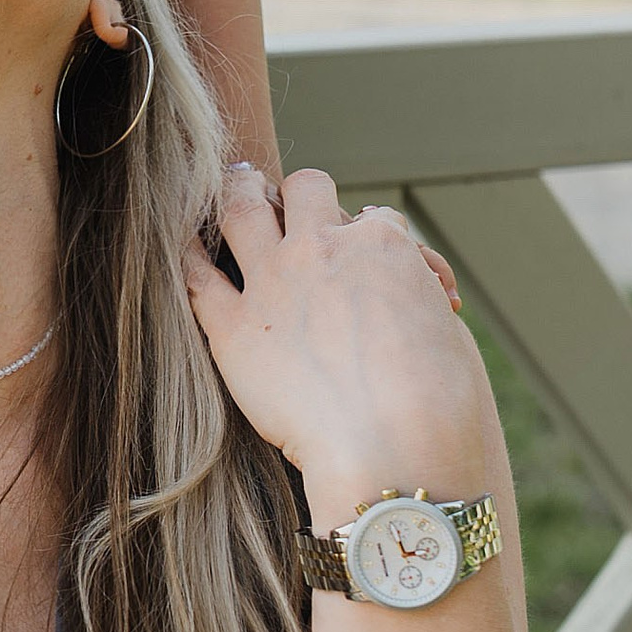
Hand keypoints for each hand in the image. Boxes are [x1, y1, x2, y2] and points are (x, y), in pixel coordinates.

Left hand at [183, 166, 489, 520]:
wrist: (396, 445)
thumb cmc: (439, 402)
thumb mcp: (448, 329)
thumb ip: (419, 298)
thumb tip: (419, 293)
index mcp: (382, 246)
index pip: (374, 220)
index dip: (372, 236)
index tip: (367, 254)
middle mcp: (323, 249)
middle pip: (307, 190)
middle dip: (302, 192)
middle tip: (287, 196)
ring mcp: (273, 283)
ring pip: (243, 208)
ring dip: (238, 191)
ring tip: (235, 186)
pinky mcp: (234, 329)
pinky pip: (197, 276)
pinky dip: (188, 256)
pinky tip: (183, 246)